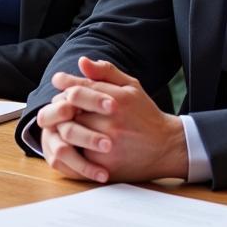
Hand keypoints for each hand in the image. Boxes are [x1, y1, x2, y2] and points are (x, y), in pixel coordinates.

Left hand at [37, 57, 187, 183]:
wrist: (167, 148)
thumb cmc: (145, 113)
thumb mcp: (131, 86)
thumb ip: (106, 72)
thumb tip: (82, 61)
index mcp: (117, 100)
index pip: (77, 90)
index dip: (64, 86)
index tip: (59, 83)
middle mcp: (112, 122)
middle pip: (69, 111)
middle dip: (61, 105)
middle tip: (59, 104)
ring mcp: (107, 145)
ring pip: (69, 132)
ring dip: (62, 125)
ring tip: (64, 121)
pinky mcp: (104, 165)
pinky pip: (76, 154)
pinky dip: (69, 146)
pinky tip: (71, 140)